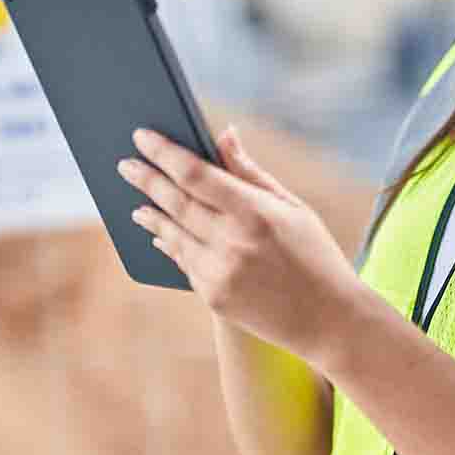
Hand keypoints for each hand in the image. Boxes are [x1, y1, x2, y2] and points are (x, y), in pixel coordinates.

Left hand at [116, 125, 367, 367]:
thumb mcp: (292, 207)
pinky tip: (162, 233)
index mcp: (256, 212)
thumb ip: (250, 172)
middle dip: (146, 179)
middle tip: (125, 164)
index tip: (142, 136)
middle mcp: (233, 241)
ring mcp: (220, 272)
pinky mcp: (213, 297)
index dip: (164, 152)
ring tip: (137, 203)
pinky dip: (170, 244)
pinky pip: (184, 262)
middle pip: (176, 202)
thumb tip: (223, 134)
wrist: (330, 320)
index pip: (196, 174)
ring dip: (151, 214)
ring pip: (173, 234)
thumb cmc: (315, 255)